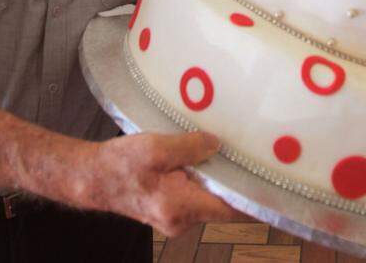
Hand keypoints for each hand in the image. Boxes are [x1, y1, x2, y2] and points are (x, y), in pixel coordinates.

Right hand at [63, 131, 242, 235]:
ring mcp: (175, 219)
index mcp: (182, 208)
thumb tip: (217, 145)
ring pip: (208, 198)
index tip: (274, 183)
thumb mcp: (157, 147)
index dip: (254, 197)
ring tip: (221, 151)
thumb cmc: (120, 164)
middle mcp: (182, 221)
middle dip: (232, 180)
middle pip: (222, 203)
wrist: (91, 178)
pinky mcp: (169, 211)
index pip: (231, 209)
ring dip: (213, 178)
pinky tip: (199, 159)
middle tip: (251, 153)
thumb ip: (190, 147)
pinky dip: (199, 180)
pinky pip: (195, 196)